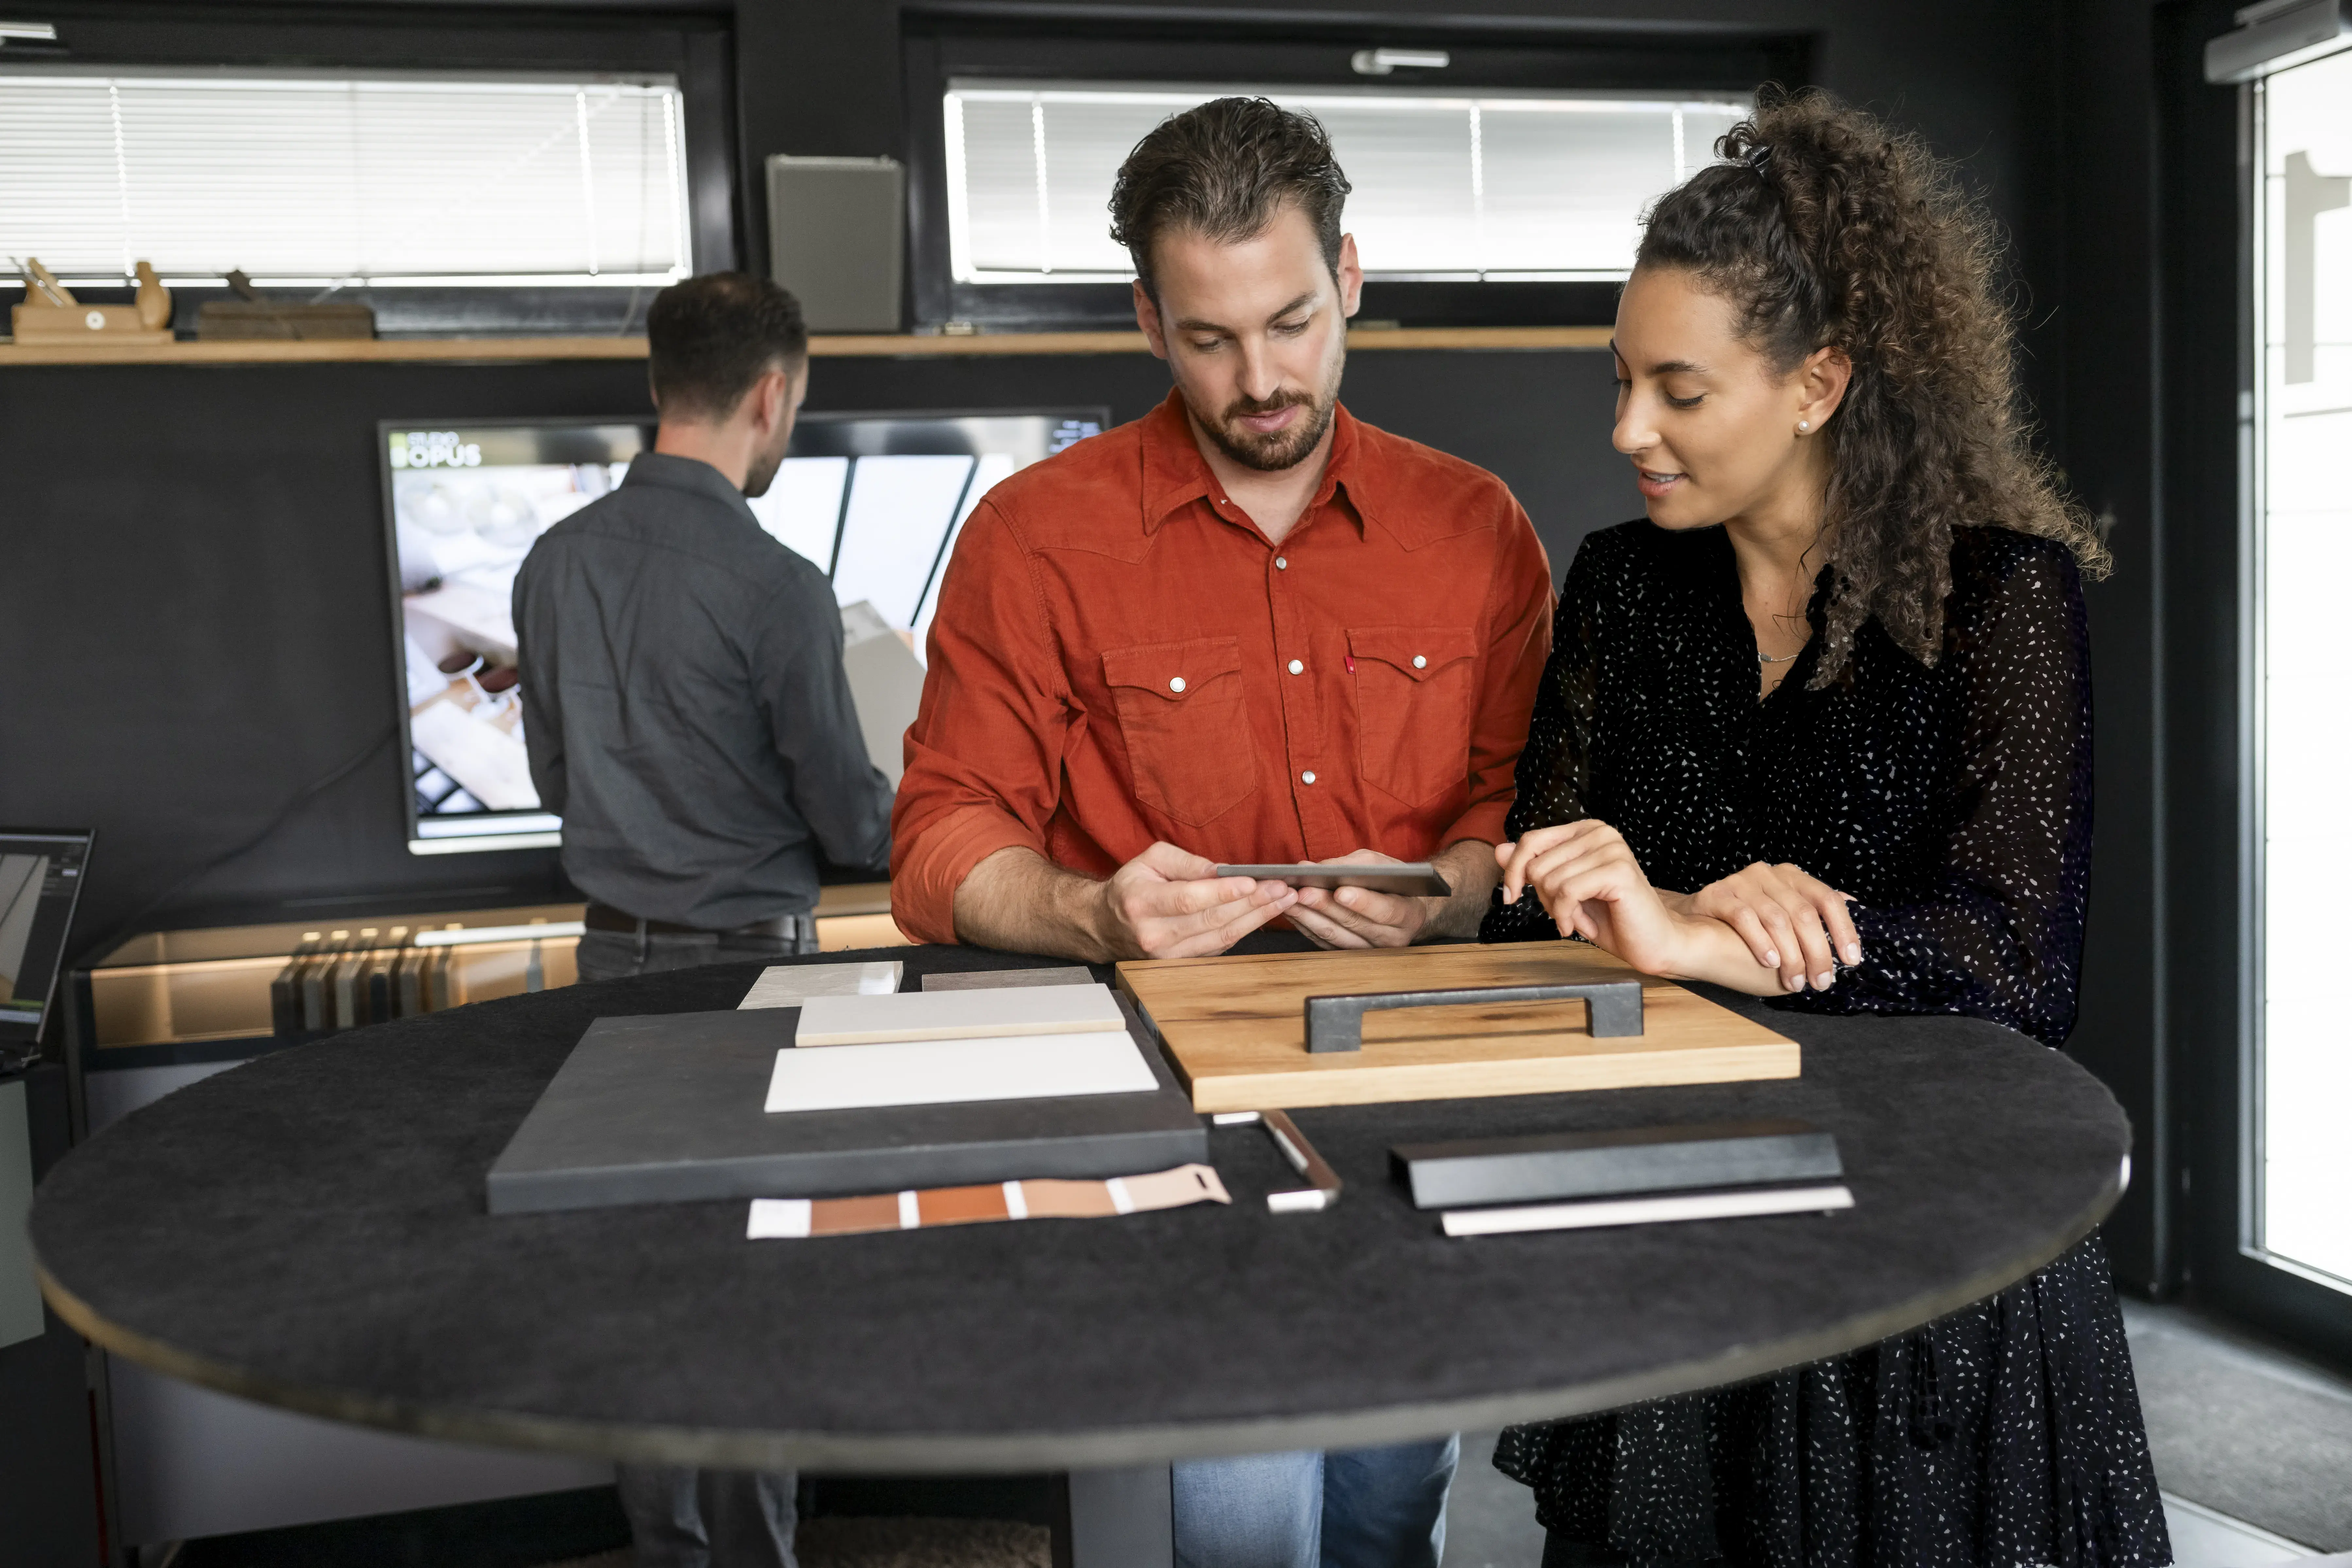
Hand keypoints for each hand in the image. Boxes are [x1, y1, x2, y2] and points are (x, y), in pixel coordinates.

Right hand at [1090, 841, 1295, 959]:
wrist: (1106, 925)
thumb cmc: (1132, 887)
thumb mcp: (1150, 860)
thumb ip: (1184, 862)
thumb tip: (1219, 870)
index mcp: (1142, 902)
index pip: (1188, 900)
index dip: (1223, 893)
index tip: (1252, 882)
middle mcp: (1154, 934)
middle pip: (1211, 921)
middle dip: (1252, 904)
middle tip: (1281, 889)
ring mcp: (1167, 955)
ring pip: (1221, 938)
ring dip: (1256, 919)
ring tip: (1283, 901)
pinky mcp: (1180, 963)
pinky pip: (1219, 947)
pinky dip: (1244, 930)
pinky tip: (1263, 915)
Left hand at [1285, 850, 1438, 949]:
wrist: (1400, 906)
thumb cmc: (1391, 881)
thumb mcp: (1382, 865)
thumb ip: (1356, 864)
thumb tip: (1319, 868)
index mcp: (1408, 914)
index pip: (1386, 910)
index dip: (1363, 902)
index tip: (1341, 891)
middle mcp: (1391, 938)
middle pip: (1354, 925)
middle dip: (1325, 906)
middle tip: (1303, 892)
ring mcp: (1369, 950)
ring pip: (1335, 937)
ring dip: (1309, 917)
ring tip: (1289, 900)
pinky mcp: (1348, 954)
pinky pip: (1324, 942)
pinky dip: (1306, 926)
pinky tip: (1292, 911)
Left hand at [1494, 821, 1691, 975]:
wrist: (1652, 941)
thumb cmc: (1611, 917)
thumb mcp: (1562, 891)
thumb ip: (1533, 867)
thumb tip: (1499, 849)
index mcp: (1585, 831)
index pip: (1530, 841)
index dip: (1513, 872)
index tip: (1511, 897)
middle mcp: (1600, 832)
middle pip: (1537, 864)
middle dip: (1544, 898)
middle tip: (1569, 912)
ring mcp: (1611, 849)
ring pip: (1550, 880)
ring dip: (1558, 911)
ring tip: (1581, 919)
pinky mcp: (1618, 871)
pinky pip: (1567, 892)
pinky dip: (1567, 916)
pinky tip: (1583, 926)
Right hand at [1687, 862, 1859, 993]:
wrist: (1690, 930)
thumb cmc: (1745, 933)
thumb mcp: (1787, 923)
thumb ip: (1814, 925)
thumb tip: (1848, 941)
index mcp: (1793, 877)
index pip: (1828, 899)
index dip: (1844, 930)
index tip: (1851, 960)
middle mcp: (1770, 874)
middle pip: (1804, 913)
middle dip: (1817, 952)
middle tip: (1821, 981)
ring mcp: (1743, 881)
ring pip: (1777, 918)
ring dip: (1791, 956)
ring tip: (1795, 982)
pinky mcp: (1718, 893)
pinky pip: (1745, 917)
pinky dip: (1761, 943)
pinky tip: (1770, 963)